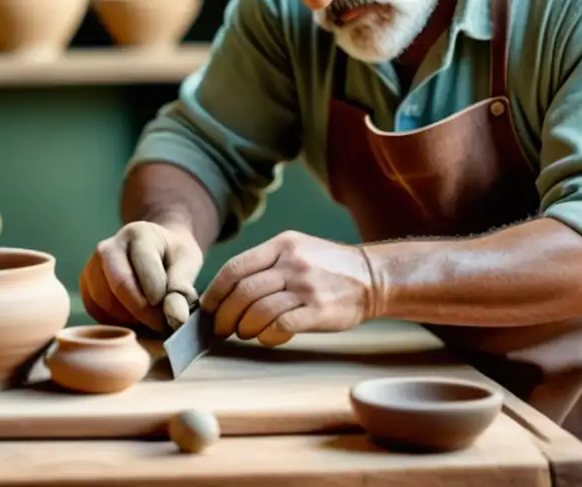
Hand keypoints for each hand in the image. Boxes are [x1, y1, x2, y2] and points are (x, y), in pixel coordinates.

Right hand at [80, 221, 203, 334]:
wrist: (156, 248)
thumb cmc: (173, 256)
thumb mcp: (188, 263)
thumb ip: (182, 288)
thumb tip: (176, 318)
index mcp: (138, 234)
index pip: (145, 271)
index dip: (160, 299)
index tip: (174, 312)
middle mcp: (109, 246)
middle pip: (120, 286)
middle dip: (143, 312)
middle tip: (161, 323)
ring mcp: (92, 264)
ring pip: (105, 301)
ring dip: (129, 318)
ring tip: (149, 317)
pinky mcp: (85, 283)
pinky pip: (95, 310)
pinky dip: (114, 321)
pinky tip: (132, 317)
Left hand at [200, 230, 376, 346]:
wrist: (372, 277)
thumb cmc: (328, 267)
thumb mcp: (297, 250)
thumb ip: (267, 263)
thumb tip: (228, 289)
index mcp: (282, 245)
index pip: (235, 267)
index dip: (216, 290)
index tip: (209, 307)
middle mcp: (292, 263)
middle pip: (243, 291)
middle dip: (226, 314)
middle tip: (222, 327)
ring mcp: (306, 286)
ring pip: (259, 310)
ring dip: (245, 327)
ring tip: (245, 332)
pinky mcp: (319, 310)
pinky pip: (281, 326)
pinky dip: (267, 335)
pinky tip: (266, 337)